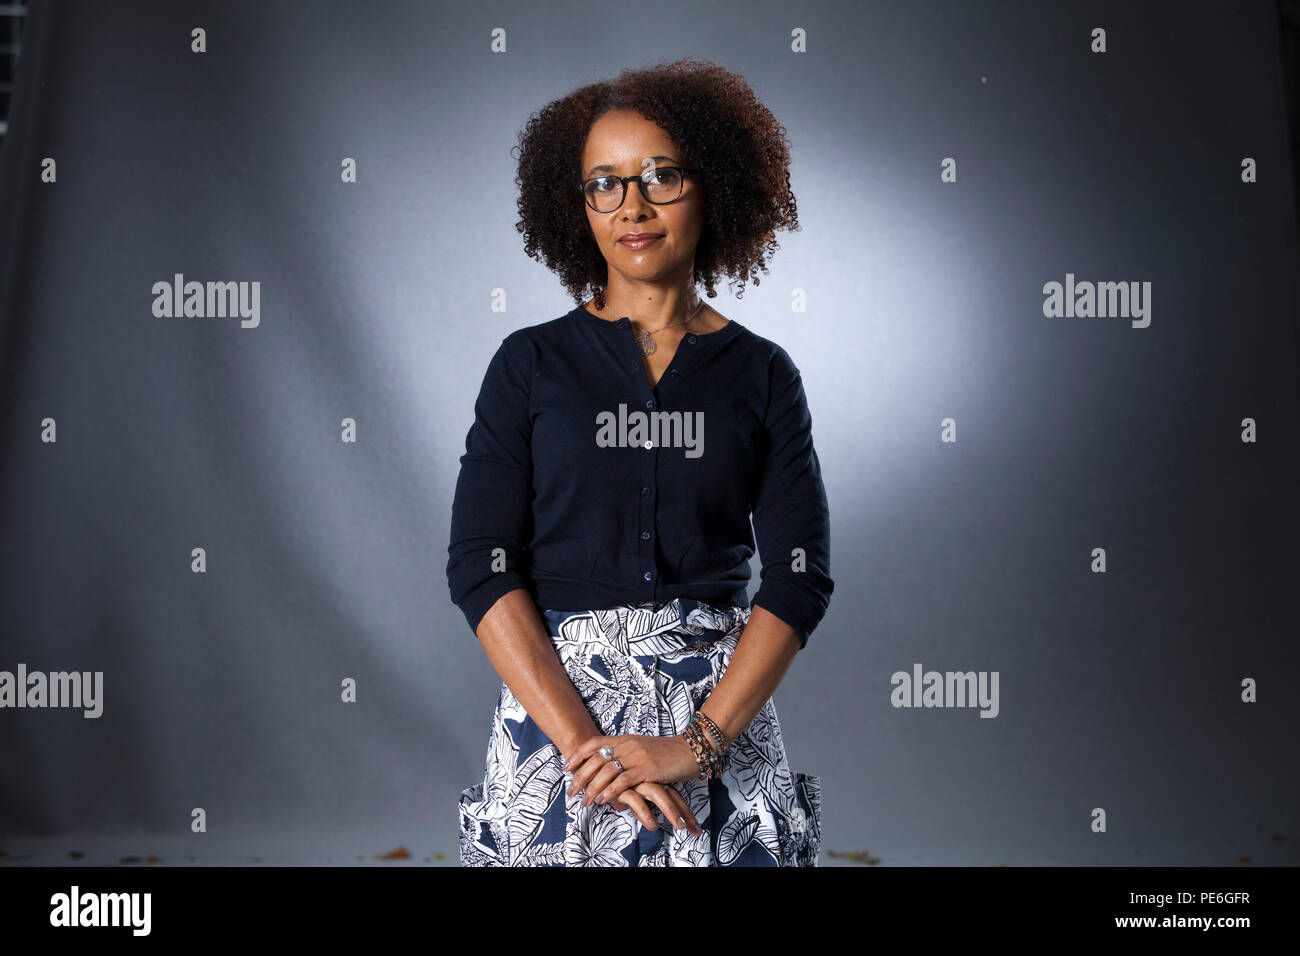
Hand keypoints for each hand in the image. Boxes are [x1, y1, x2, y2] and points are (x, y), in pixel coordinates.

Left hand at [562, 733, 701, 819]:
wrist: (690, 750)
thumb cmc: (667, 753)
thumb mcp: (641, 749)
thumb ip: (625, 755)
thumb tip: (610, 769)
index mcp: (624, 739)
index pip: (594, 743)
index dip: (578, 755)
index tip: (566, 767)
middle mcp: (628, 745)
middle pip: (596, 759)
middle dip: (580, 776)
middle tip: (571, 790)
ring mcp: (637, 756)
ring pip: (606, 771)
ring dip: (592, 787)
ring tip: (585, 801)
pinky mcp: (647, 769)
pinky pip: (623, 781)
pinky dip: (610, 791)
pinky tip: (603, 800)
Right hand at [602, 779, 703, 836]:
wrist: (588, 758)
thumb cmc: (607, 773)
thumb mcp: (626, 786)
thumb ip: (633, 795)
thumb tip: (637, 811)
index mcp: (650, 775)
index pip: (673, 792)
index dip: (683, 809)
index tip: (695, 827)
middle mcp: (646, 776)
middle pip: (671, 793)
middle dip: (684, 813)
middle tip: (696, 831)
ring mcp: (636, 779)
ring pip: (659, 795)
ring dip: (672, 812)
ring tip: (681, 827)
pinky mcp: (622, 785)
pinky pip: (636, 800)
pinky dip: (645, 813)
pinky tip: (652, 826)